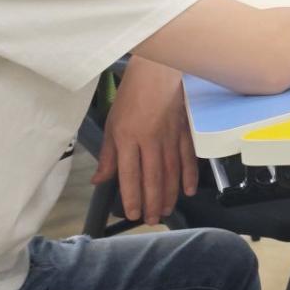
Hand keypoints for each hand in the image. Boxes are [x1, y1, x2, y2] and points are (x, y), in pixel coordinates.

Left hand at [93, 57, 197, 224]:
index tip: (133, 213)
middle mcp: (149, 140)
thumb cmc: (132, 95)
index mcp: (127, 138)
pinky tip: (188, 189)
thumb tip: (100, 180)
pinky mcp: (185, 130)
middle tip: (152, 219)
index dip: (132, 197)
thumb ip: (108, 155)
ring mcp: (170, 136)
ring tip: (166, 210)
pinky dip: (189, 174)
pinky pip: (188, 157)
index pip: (129, 175)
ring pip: (171, 171)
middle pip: (152, 178)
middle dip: (152, 202)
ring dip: (169, 193)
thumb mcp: (112, 123)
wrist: (158, 70)